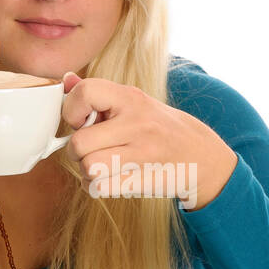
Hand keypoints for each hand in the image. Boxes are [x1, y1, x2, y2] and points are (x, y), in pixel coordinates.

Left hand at [59, 71, 236, 210]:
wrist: (202, 156)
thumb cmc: (161, 128)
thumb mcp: (136, 102)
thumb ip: (100, 93)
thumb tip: (65, 80)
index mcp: (132, 98)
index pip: (85, 93)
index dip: (72, 110)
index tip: (81, 121)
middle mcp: (137, 123)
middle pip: (80, 142)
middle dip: (75, 151)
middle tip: (87, 150)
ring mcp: (142, 153)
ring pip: (88, 167)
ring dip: (86, 171)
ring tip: (98, 166)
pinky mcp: (143, 180)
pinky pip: (100, 188)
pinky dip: (96, 187)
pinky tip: (106, 179)